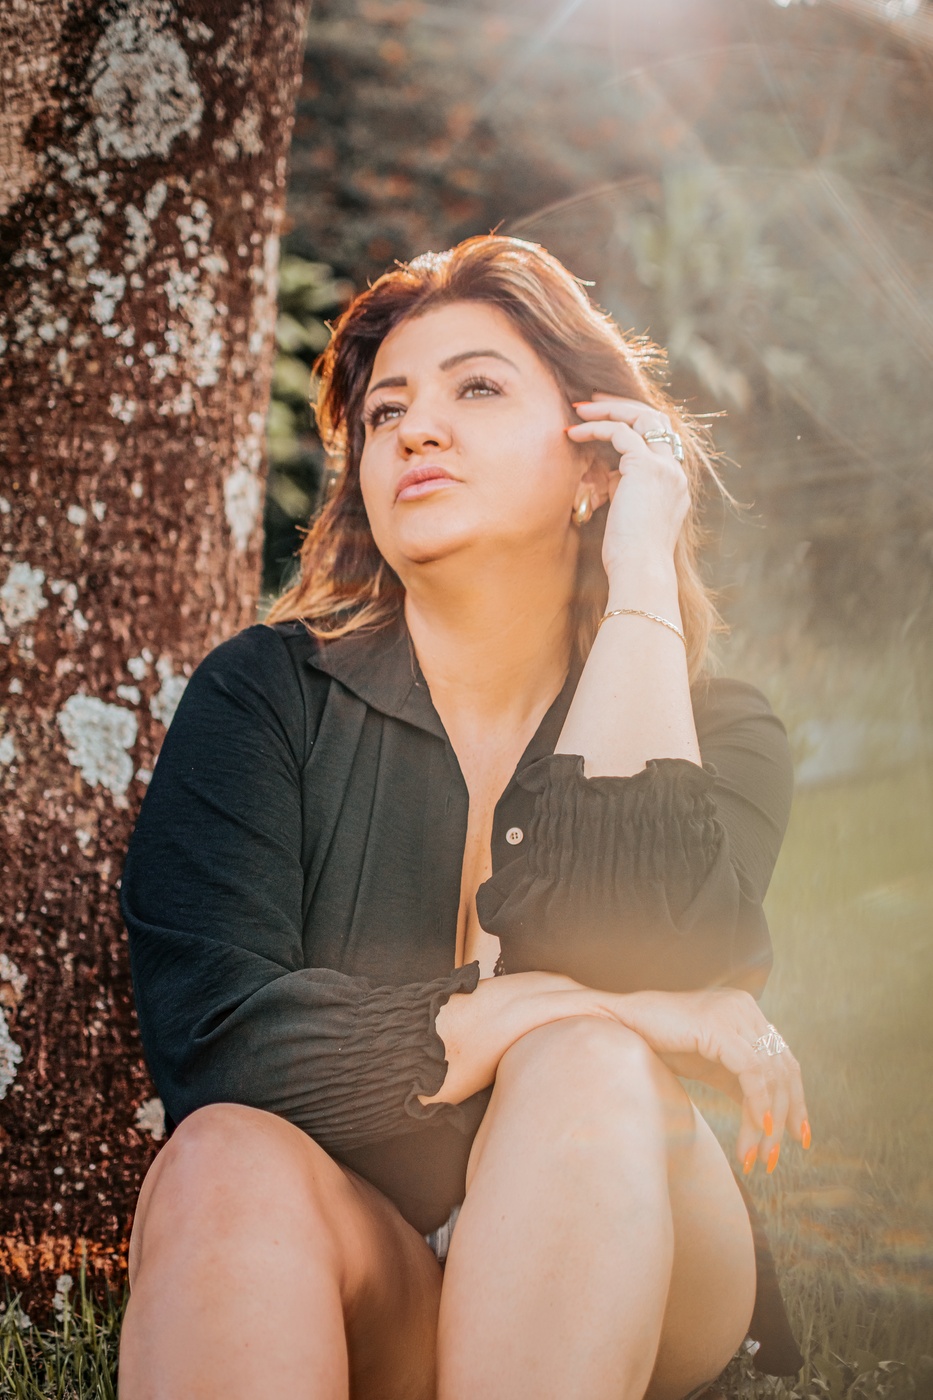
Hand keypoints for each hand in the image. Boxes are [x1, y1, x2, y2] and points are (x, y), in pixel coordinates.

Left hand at [566, 393, 689, 574]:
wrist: (641, 571)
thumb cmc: (629, 557)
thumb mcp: (628, 517)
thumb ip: (622, 492)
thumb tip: (603, 477)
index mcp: (674, 484)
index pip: (660, 440)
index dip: (632, 425)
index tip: (606, 421)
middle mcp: (675, 471)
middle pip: (655, 419)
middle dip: (622, 406)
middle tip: (593, 401)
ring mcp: (664, 467)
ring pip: (640, 417)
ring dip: (607, 409)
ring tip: (579, 409)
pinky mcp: (646, 467)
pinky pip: (619, 432)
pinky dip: (595, 427)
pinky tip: (573, 433)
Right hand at [607, 987, 809, 1175]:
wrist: (613, 1023)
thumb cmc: (655, 1041)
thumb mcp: (706, 1063)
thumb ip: (737, 1078)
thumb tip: (770, 1114)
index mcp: (744, 1012)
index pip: (784, 1059)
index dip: (795, 1100)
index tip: (797, 1136)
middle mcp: (744, 1007)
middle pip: (783, 1069)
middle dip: (785, 1118)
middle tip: (773, 1158)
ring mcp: (732, 1013)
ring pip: (770, 1077)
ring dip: (768, 1124)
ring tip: (757, 1158)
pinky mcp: (718, 1026)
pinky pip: (752, 1073)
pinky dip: (758, 1105)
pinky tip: (756, 1132)